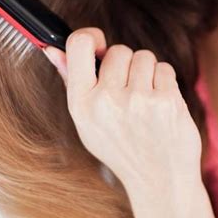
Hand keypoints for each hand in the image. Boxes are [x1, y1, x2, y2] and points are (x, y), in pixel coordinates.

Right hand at [44, 28, 201, 194]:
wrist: (159, 181)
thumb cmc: (122, 148)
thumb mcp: (87, 122)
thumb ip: (72, 82)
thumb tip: (52, 48)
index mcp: (81, 104)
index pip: (78, 44)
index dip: (91, 36)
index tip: (100, 43)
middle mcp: (106, 101)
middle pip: (119, 50)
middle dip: (126, 64)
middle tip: (129, 92)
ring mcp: (138, 100)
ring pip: (144, 57)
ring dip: (148, 73)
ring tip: (146, 102)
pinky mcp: (166, 101)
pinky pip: (164, 68)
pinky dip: (165, 82)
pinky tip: (161, 106)